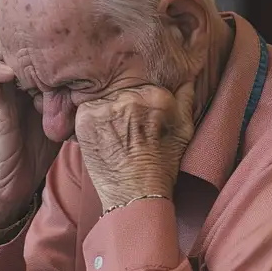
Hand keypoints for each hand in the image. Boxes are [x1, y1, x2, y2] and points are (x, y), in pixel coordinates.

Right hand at [0, 44, 61, 228]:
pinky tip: (11, 70)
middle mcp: (15, 87)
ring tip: (30, 47)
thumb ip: (74, 105)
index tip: (69, 33)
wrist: (11, 187)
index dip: (48, 40)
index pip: (35, 52)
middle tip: (50, 36)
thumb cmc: (36, 155)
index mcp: (30, 86)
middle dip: (32, 39)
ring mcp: (2, 97)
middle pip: (17, 48)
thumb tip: (109, 91)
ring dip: (13, 50)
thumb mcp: (63, 122)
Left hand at [75, 82, 194, 210]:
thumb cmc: (162, 165)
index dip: (140, 103)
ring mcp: (107, 107)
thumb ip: (185, 98)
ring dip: (106, 111)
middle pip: (122, 89)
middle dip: (123, 105)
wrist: (136, 194)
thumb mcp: (183, 130)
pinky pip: (86, 107)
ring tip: (114, 133)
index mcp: (157, 96)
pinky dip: (91, 120)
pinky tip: (101, 136)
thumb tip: (186, 76)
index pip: (143, 85)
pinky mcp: (86, 117)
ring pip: (103, 97)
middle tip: (126, 128)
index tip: (140, 119)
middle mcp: (131, 98)